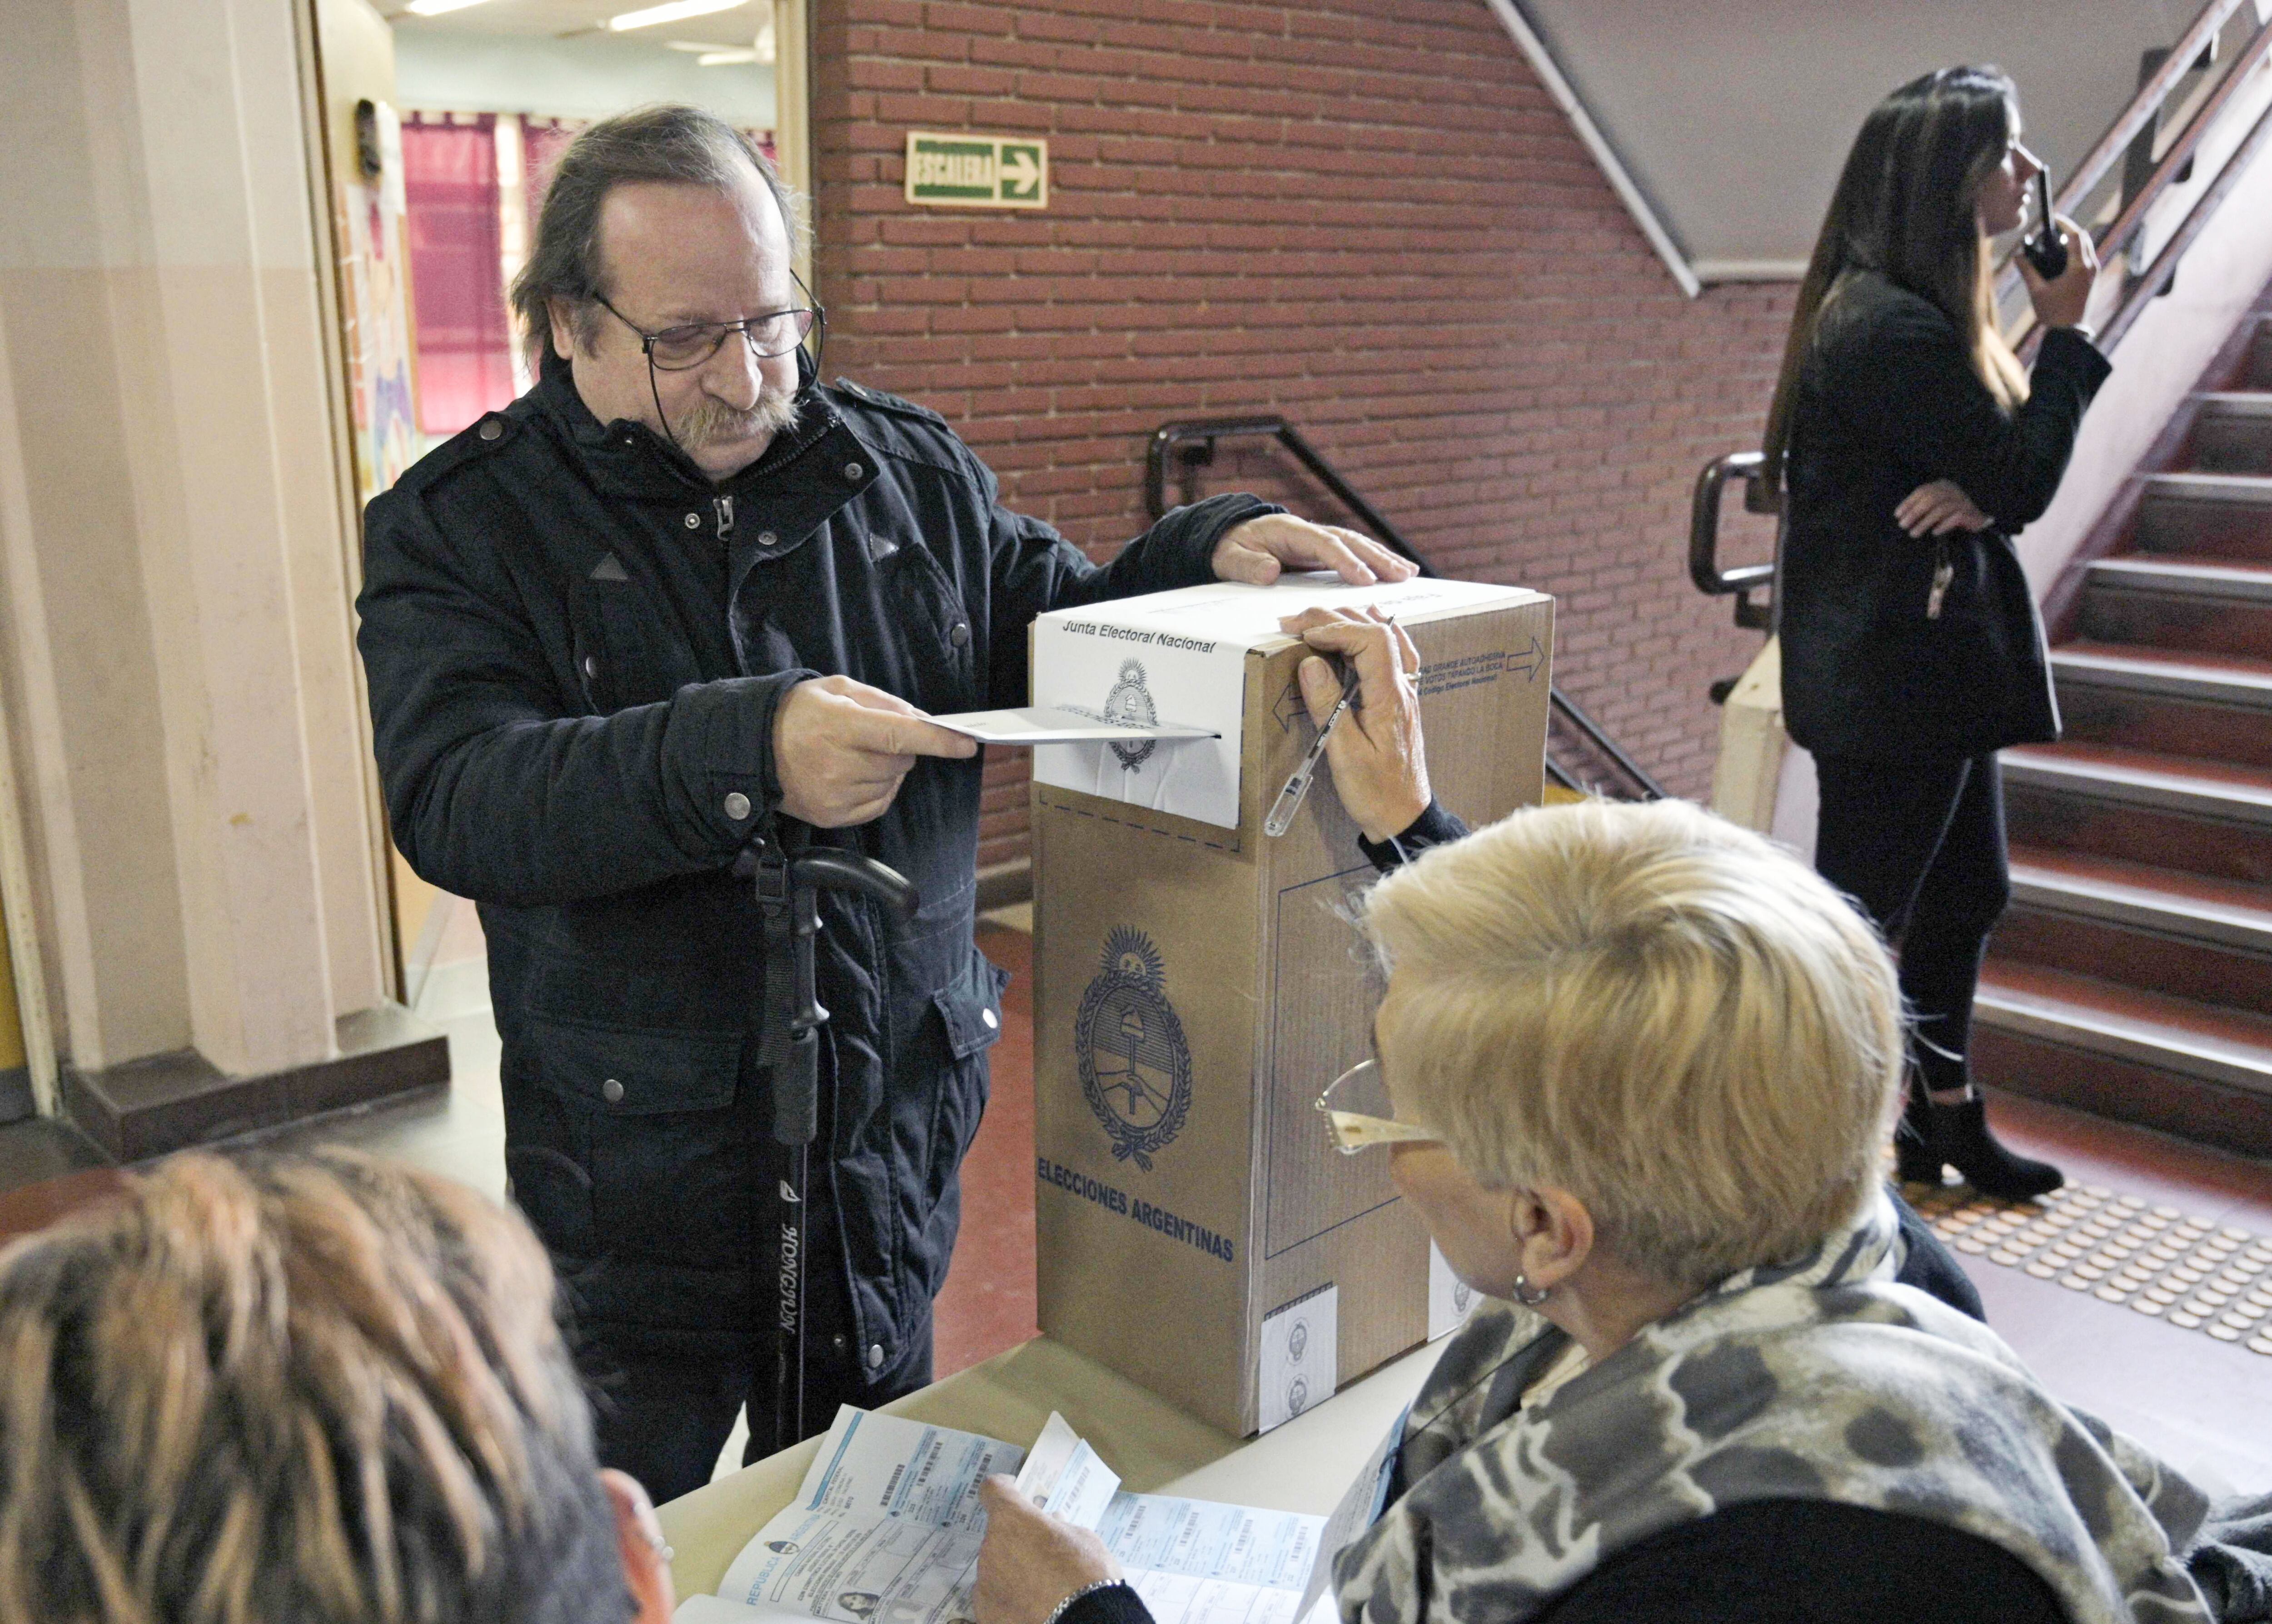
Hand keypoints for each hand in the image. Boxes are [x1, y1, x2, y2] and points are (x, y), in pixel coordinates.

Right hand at [773, 675, 975, 827]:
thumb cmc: (798, 714)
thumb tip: (921, 719)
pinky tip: (854, 773)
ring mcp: (836, 796)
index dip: (937, 741)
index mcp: (840, 728)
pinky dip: (878, 787)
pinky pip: (879, 802)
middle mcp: (838, 765)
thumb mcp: (838, 690)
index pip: (900, 736)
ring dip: (886, 768)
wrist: (753, 749)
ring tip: (853, 754)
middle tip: (871, 736)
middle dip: (899, 747)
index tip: (966, 743)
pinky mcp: (834, 817)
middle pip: (900, 761)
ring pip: (892, 782)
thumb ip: (883, 702)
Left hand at [973, 1477, 1121, 1623]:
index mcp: (1012, 1519)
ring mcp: (985, 1582)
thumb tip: (1051, 1523)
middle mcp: (991, 1547)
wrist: (1083, 1621)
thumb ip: (1058, 1527)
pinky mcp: (985, 1612)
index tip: (1016, 1491)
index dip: (1005, 1488)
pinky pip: (994, 1595)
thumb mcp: (1082, 1538)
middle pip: (999, 1534)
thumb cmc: (1086, 1574)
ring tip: (1041, 1586)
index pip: (993, 1489)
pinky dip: (1009, 1597)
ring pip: (996, 1566)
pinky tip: (1031, 1606)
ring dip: (1013, 1568)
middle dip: (1017, 1538)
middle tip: (1043, 1552)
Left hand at [1212, 514, 1418, 586]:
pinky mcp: (1323, 551)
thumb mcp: (1229, 557)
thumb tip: (1270, 572)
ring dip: (1382, 558)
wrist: (1230, 536)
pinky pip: (1353, 554)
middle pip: (1349, 541)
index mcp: (1290, 531)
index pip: (1323, 544)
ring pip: (1356, 545)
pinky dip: (1374, 561)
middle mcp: (1309, 532)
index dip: (1345, 560)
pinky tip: (1396, 572)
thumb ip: (1247, 564)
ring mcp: (1318, 540)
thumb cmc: (1230, 548)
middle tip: (1401, 575)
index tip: (1364, 578)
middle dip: (1376, 557)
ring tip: (1408, 573)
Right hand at [1280, 606, 1429, 842]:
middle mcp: (1403, 688)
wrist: (1404, 816)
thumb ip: (1328, 705)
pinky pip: (1393, 653)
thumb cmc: (1376, 792)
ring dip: (1352, 622)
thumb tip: (1310, 663)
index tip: (1305, 636)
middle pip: (1378, 631)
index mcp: (1391, 698)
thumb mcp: (1345, 754)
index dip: (1337, 628)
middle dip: (1335, 619)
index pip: (1372, 640)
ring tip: (1317, 621)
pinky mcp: (1398, 700)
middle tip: (1294, 622)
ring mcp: (1404, 692)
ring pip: (1387, 637)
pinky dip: (1372, 634)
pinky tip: (1359, 630)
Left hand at [1894, 479, 1991, 537]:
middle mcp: (1954, 491)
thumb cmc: (1950, 516)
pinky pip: (1956, 517)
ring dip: (1925, 522)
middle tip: (1903, 525)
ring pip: (1941, 509)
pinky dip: (1943, 525)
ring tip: (1914, 533)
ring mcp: (1963, 501)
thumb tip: (1902, 515)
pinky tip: (1934, 533)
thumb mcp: (1935, 507)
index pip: (1922, 491)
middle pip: (1931, 499)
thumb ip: (1923, 506)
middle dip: (1914, 513)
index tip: (1897, 515)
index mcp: (1943, 485)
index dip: (1908, 502)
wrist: (1977, 523)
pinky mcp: (1971, 513)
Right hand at [2019, 214, 2098, 331]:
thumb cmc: (2054, 313)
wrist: (2070, 332)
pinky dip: (2077, 251)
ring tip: (2057, 243)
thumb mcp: (2037, 291)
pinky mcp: (2093, 278)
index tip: (2054, 219)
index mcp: (2078, 267)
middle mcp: (2090, 266)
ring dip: (2074, 241)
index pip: (2076, 235)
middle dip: (2069, 230)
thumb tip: (2017, 256)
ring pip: (2087, 247)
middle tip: (2053, 231)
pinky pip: (2087, 257)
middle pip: (2084, 238)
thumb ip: (2028, 271)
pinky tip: (2063, 258)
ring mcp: (2094, 272)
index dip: (2065, 224)